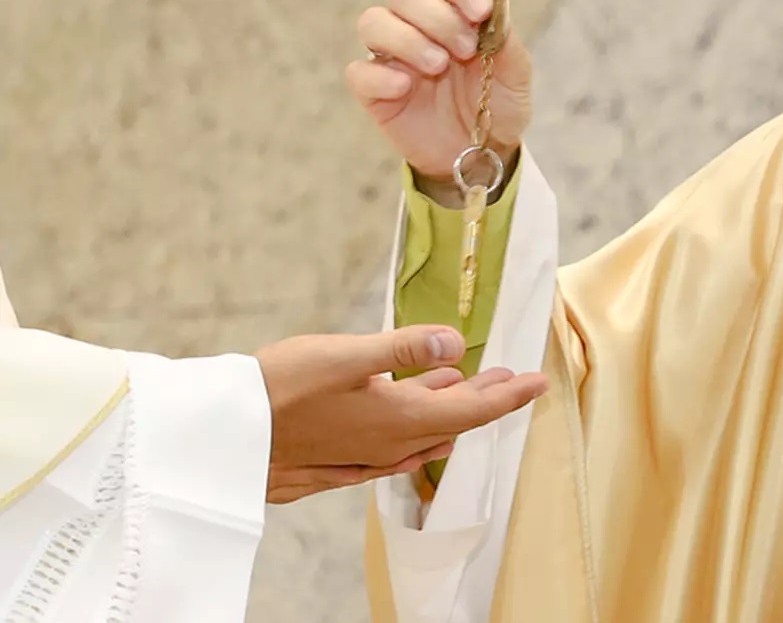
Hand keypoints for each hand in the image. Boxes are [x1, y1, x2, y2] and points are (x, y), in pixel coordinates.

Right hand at [257, 324, 546, 503]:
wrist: (218, 437)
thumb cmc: (279, 388)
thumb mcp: (346, 355)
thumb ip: (403, 348)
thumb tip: (455, 344)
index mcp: (397, 420)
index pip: (471, 411)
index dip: (509, 396)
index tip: (539, 382)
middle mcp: (385, 446)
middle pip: (451, 423)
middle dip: (485, 399)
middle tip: (511, 379)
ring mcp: (359, 459)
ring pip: (421, 437)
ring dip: (450, 411)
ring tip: (467, 386)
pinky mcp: (333, 465)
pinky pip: (391, 454)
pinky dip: (416, 436)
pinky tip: (415, 433)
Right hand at [347, 0, 532, 203]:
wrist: (482, 153)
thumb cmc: (498, 105)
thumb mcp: (516, 75)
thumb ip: (506, 40)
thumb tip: (496, 5)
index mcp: (454, 8)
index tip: (480, 10)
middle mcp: (418, 24)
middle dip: (438, 17)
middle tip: (466, 50)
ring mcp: (392, 55)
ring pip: (374, 21)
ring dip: (407, 39)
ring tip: (438, 65)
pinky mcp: (373, 89)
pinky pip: (358, 71)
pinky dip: (380, 75)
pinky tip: (405, 87)